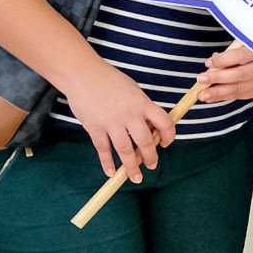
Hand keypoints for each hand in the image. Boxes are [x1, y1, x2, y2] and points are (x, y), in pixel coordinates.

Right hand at [64, 61, 174, 181]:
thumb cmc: (109, 80)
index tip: (166, 143)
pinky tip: (111, 172)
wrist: (83, 74)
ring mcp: (111, 123)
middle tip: (152, 165)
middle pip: (145, 142)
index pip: (164, 123)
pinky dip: (107, 162)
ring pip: (124, 150)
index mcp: (142, 103)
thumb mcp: (133, 90)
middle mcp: (129, 115)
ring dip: (131, 167)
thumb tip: (152, 129)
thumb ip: (143, 109)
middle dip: (151, 157)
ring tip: (136, 177)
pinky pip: (103, 149)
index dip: (169, 135)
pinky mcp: (94, 127)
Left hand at [195, 43, 252, 103]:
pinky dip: (224, 96)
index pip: (238, 57)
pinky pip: (239, 95)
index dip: (222, 61)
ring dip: (218, 93)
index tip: (208, 64)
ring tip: (203, 95)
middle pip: (238, 75)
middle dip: (217, 78)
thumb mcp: (242, 46)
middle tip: (201, 80)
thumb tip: (211, 66)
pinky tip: (212, 97)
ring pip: (238, 89)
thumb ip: (227, 55)